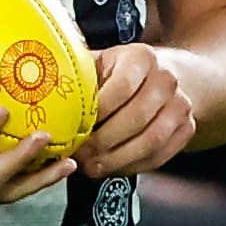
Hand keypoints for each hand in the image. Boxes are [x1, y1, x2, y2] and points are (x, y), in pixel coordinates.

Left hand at [76, 44, 195, 178]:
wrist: (169, 74)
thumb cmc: (121, 70)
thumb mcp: (100, 61)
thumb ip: (77, 75)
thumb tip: (38, 89)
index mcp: (141, 57)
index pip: (119, 88)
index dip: (97, 112)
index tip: (74, 129)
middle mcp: (166, 80)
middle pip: (135, 119)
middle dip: (104, 142)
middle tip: (79, 155)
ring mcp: (181, 105)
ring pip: (150, 141)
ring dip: (118, 159)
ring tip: (92, 167)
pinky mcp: (187, 129)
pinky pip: (161, 154)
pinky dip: (134, 166)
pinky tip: (113, 167)